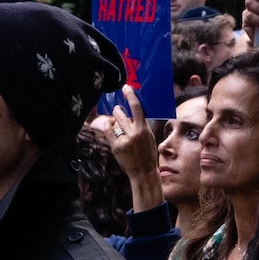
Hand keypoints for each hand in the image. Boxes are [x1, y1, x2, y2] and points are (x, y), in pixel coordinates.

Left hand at [108, 87, 162, 209]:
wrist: (143, 172)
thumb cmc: (148, 154)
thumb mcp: (149, 137)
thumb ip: (141, 126)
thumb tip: (133, 115)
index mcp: (144, 129)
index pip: (137, 108)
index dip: (131, 96)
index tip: (126, 88)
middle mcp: (133, 133)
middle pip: (121, 114)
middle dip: (118, 110)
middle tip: (118, 109)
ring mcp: (123, 140)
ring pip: (114, 122)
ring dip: (114, 119)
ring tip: (116, 121)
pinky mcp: (116, 147)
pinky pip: (108, 131)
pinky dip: (109, 126)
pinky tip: (111, 126)